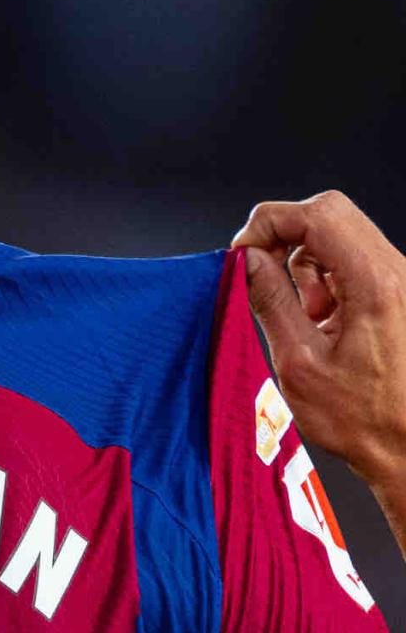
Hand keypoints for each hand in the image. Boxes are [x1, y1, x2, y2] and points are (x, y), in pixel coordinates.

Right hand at [232, 190, 405, 484]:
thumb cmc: (362, 419)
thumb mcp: (299, 363)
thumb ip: (270, 302)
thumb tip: (247, 260)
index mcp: (375, 284)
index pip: (317, 215)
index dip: (269, 224)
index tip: (242, 255)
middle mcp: (396, 271)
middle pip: (330, 213)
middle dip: (285, 237)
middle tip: (261, 276)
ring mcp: (400, 279)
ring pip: (339, 235)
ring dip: (306, 264)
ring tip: (306, 316)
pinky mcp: (397, 291)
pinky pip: (352, 260)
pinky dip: (326, 279)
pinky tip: (323, 321)